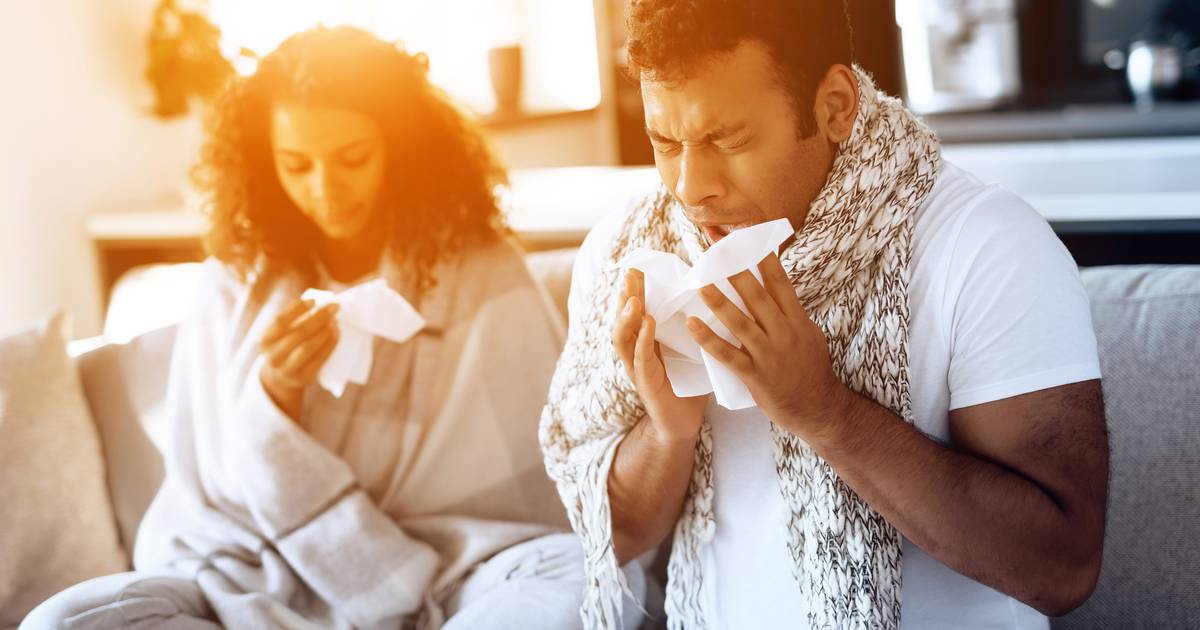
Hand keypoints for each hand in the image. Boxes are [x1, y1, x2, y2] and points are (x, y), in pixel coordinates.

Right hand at [259, 298, 339, 421]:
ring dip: (325, 331)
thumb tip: (321, 305)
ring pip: (308, 347)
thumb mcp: (281, 334)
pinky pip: (320, 359)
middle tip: (335, 306)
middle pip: (298, 333)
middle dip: (319, 317)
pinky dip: (330, 344)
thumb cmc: (285, 347)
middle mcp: (273, 355)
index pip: (280, 321)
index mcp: (265, 340)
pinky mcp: (304, 377)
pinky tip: (336, 333)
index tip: (314, 301)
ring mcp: (288, 369)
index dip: (297, 309)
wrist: (281, 378)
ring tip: (336, 320)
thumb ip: (294, 320)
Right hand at [613, 269, 708, 444]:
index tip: (638, 265)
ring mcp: (637, 368)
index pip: (636, 309)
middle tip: (631, 272)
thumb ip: (693, 325)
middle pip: (623, 318)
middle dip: (625, 295)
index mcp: (645, 340)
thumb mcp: (690, 347)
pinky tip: (647, 324)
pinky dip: (642, 340)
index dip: (635, 289)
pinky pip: (640, 360)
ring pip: (623, 338)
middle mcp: (635, 351)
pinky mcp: (646, 385)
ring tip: (634, 297)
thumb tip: (714, 293)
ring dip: (626, 316)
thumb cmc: (688, 382)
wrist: (683, 423)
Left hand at [685, 253, 847, 437]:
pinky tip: (692, 325)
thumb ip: (788, 311)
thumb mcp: (807, 333)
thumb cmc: (809, 369)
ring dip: (719, 302)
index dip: (761, 255)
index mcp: (796, 319)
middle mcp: (784, 332)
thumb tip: (773, 285)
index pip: (779, 280)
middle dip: (734, 269)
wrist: (817, 408)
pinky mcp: (756, 375)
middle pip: (757, 295)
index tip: (744, 232)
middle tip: (713, 247)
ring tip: (699, 283)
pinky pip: (728, 355)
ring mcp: (769, 354)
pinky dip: (709, 339)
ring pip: (741, 323)